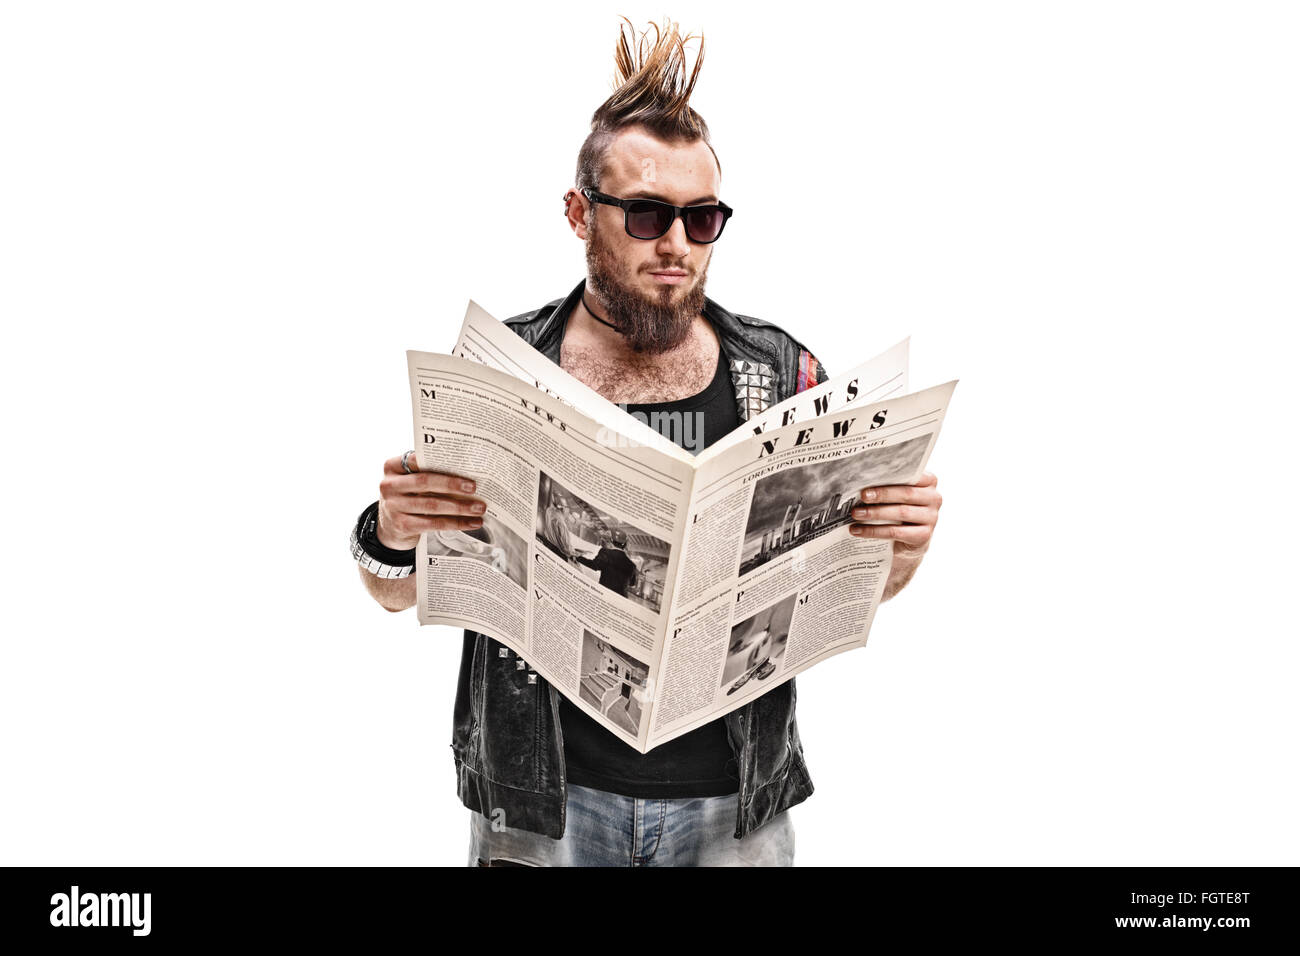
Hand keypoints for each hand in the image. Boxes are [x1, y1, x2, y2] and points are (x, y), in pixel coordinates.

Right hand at [376, 453, 486, 549]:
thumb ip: (428, 472)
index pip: (417, 459)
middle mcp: (389, 485)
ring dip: (459, 507)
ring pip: (432, 505)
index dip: (438, 460)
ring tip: (478, 508)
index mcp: (392, 467)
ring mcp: (393, 506)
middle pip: (425, 482)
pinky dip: (456, 523)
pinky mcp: (402, 525)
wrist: (389, 526)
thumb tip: (467, 470)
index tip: (462, 464)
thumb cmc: (407, 496)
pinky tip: (471, 522)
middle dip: (452, 484)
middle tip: (473, 487)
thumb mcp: (410, 480)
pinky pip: (434, 523)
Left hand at [849, 471, 941, 599]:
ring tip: (856, 513)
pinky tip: (858, 530)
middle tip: (862, 496)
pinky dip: (874, 531)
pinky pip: (896, 532)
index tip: (870, 477)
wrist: (908, 542)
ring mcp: (931, 518)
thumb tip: (860, 479)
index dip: (891, 476)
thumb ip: (888, 484)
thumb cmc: (898, 509)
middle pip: (906, 494)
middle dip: (882, 494)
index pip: (912, 474)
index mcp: (928, 481)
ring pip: (901, 513)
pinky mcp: (923, 536)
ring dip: (875, 513)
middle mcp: (934, 498)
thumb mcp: (896, 495)